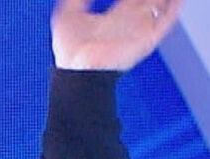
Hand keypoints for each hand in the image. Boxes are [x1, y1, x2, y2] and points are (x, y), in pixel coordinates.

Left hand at [52, 0, 184, 70]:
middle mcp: (128, 24)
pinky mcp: (146, 40)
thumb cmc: (70, 52)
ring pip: (160, 7)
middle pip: (149, 1)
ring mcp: (139, 32)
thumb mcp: (67, 17)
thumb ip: (76, 0)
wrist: (76, 70)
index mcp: (113, 19)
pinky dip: (173, 9)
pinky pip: (166, 22)